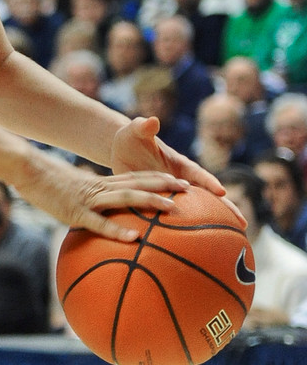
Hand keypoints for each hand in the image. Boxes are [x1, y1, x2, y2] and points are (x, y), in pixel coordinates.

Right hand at [15, 151, 193, 241]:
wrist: (25, 169)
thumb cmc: (44, 181)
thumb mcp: (69, 190)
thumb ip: (85, 202)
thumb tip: (96, 218)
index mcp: (100, 182)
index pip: (135, 178)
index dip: (158, 179)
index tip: (180, 183)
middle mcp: (100, 187)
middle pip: (138, 183)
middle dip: (165, 186)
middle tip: (189, 190)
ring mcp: (89, 198)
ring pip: (126, 198)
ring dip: (150, 202)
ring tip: (171, 209)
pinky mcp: (75, 211)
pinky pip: (100, 221)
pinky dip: (118, 229)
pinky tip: (134, 238)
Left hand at [109, 116, 245, 225]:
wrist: (121, 150)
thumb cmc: (130, 138)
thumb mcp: (135, 131)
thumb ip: (143, 127)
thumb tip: (152, 120)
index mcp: (177, 163)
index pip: (196, 172)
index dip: (208, 181)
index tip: (222, 192)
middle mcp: (180, 178)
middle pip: (205, 194)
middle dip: (224, 207)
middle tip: (242, 223)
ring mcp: (173, 191)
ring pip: (196, 208)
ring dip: (213, 221)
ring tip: (233, 237)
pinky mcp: (162, 201)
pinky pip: (177, 215)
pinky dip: (187, 228)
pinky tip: (194, 244)